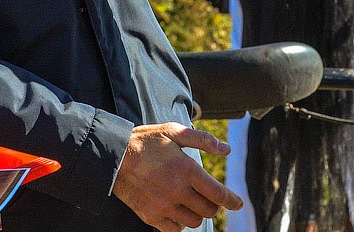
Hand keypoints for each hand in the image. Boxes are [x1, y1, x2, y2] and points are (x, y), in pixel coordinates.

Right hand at [111, 123, 240, 231]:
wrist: (115, 157)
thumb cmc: (147, 141)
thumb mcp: (175, 132)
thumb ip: (203, 139)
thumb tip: (226, 150)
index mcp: (186, 169)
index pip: (218, 193)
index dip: (232, 201)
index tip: (238, 204)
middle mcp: (177, 190)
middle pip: (209, 210)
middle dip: (214, 205)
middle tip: (209, 197)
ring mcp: (163, 206)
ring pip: (194, 221)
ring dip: (198, 214)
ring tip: (192, 202)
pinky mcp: (150, 216)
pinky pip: (175, 229)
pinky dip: (181, 223)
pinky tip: (178, 211)